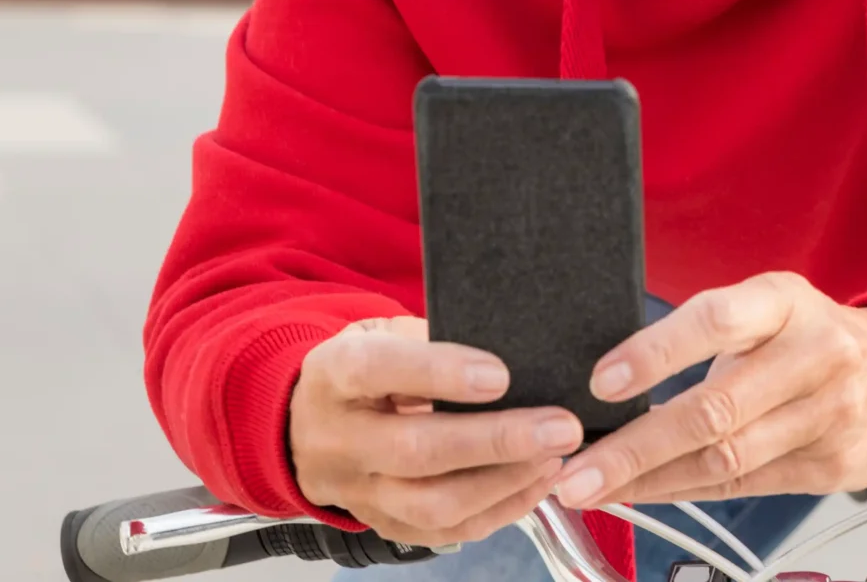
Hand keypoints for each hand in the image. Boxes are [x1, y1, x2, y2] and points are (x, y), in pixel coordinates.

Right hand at [288, 316, 583, 546]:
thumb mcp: (382, 332)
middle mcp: (338, 440)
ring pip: (432, 504)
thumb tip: (509, 346)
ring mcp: (358, 492)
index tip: (500, 375)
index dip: (439, 373)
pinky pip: (445, 532)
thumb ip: (429, 337)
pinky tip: (537, 482)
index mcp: (333, 376)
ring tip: (555, 455)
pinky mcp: (383, 525)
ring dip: (504, 482)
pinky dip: (500, 510)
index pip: (378, 371)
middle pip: (415, 451)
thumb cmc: (365, 369)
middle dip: (496, 441)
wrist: (306, 426)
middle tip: (560, 426)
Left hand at [553, 271, 866, 508]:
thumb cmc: (815, 335)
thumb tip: (616, 379)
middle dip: (634, 447)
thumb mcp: (770, 305)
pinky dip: (686, 492)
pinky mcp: (831, 467)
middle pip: (713, 410)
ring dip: (649, 480)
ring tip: (594, 490)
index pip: (715, 322)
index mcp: (785, 303)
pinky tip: (647, 493)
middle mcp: (812, 357)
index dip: (654, 354)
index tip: (602, 383)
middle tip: (576, 471)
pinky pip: (743, 486)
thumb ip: (708, 331)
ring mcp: (827, 416)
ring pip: (724, 459)